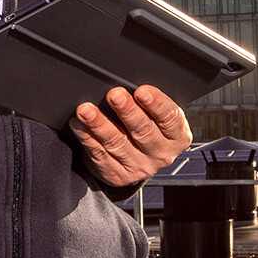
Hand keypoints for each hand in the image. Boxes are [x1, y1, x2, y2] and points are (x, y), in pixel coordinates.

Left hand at [70, 85, 191, 190]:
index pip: (170, 119)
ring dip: (100, 125)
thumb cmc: (147, 127)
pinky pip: (100, 155)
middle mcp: (161, 155)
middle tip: (114, 95)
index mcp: (178, 137)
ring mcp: (140, 168)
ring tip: (87, 110)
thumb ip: (150, 102)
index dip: (156, 104)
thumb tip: (130, 82)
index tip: (142, 91)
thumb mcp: (156, 115)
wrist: (135, 159)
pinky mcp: (118, 175)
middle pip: (143, 131)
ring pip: (118, 143)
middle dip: (127, 111)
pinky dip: (87, 138)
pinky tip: (79, 125)